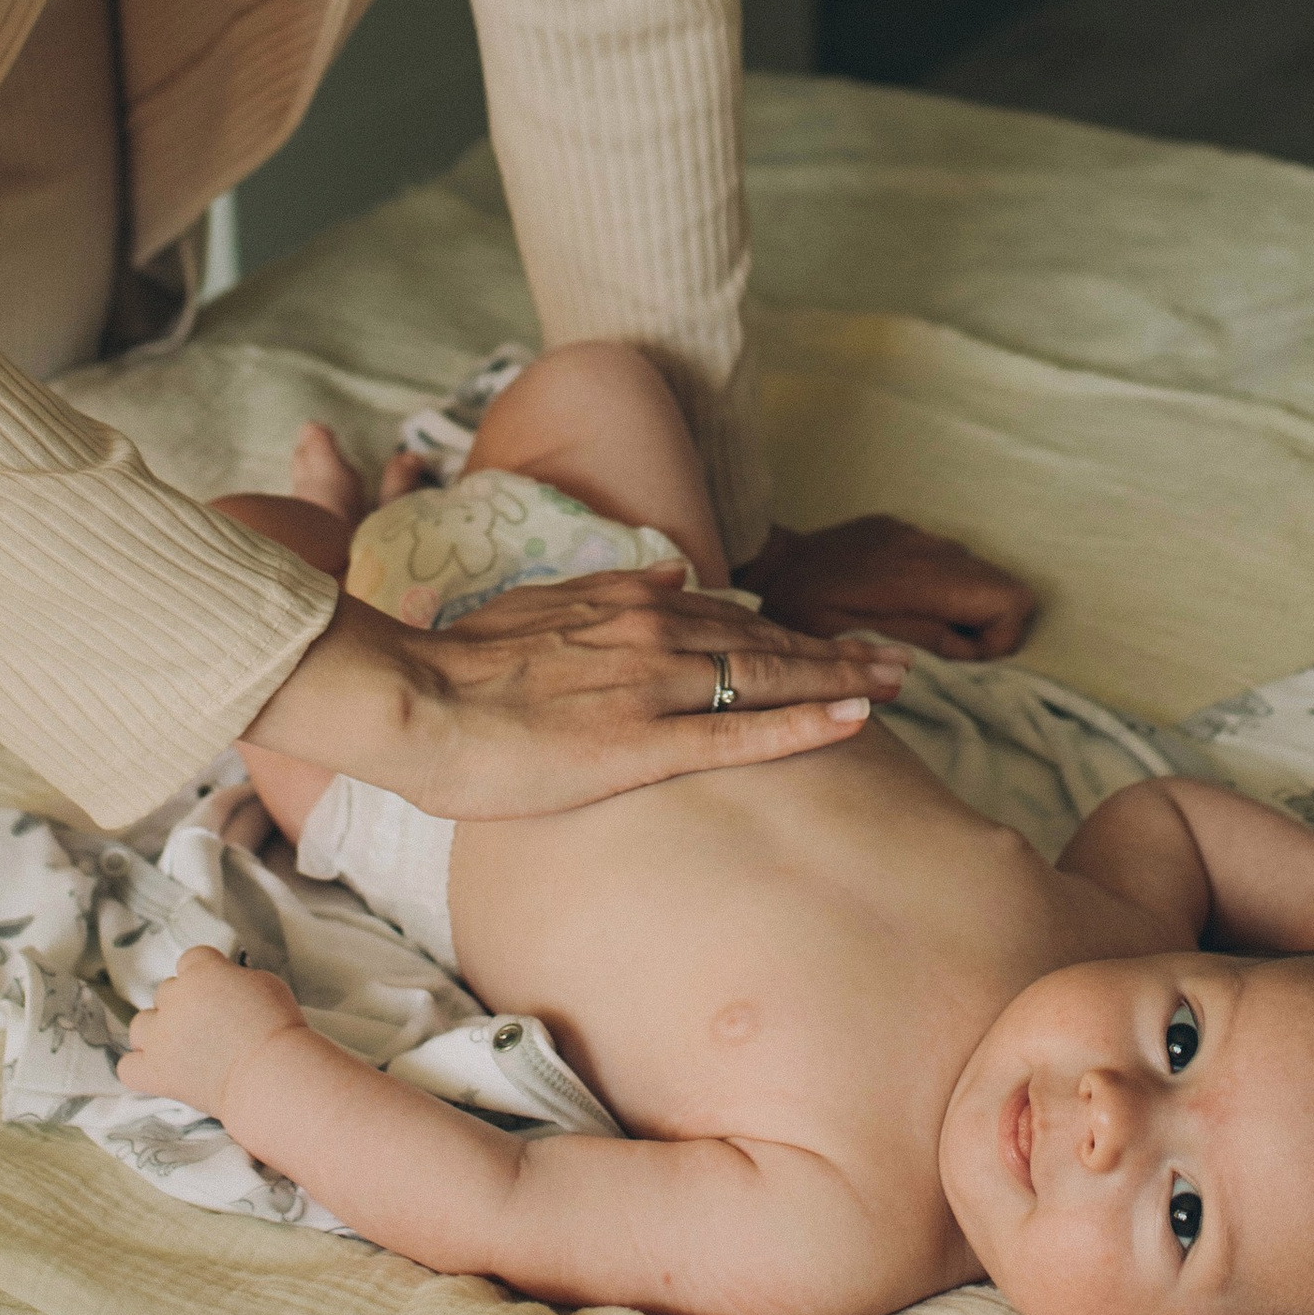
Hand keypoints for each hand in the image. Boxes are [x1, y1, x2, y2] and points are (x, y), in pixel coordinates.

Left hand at [117, 947, 305, 1118]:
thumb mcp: (265, 983)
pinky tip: (160, 1071)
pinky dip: (140, 1068)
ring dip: (157, 1031)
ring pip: (141, 1024)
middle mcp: (173, 998)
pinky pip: (128, 1066)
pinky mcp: (154, 1071)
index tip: (219, 991)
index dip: (206, 975)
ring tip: (181, 1048)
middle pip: (167, 992)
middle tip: (211, 1026)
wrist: (268, 1074)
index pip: (191, 960)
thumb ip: (234, 978)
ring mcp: (159, 1036)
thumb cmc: (276, 1027)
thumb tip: (225, 986)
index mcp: (200, 971)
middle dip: (185, 1005)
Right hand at [242, 567, 907, 822]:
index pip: (731, 616)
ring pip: (768, 676)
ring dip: (841, 678)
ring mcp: (652, 685)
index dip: (791, 632)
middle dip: (839, 652)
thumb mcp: (538, 606)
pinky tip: (853, 720)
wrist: (412, 699)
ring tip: (899, 683)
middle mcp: (652, 633)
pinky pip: (741, 730)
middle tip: (902, 661)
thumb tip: (677, 574)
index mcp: (625, 605)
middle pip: (767, 641)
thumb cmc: (456, 668)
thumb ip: (612, 592)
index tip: (839, 643)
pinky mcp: (642, 741)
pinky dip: (804, 722)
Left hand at [742, 517, 1037, 662]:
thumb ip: (905, 642)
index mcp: (921, 577)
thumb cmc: (800, 605)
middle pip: (1005, 588)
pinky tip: (900, 604)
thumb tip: (953, 652)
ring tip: (918, 628)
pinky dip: (943, 588)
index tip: (952, 655)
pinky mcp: (904, 530)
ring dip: (965, 607)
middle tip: (942, 648)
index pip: (1011, 601)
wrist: (772, 556)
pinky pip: (948, 560)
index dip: (995, 639)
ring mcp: (919, 534)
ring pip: (979, 574)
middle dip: (987, 626)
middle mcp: (930, 548)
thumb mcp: (842, 637)